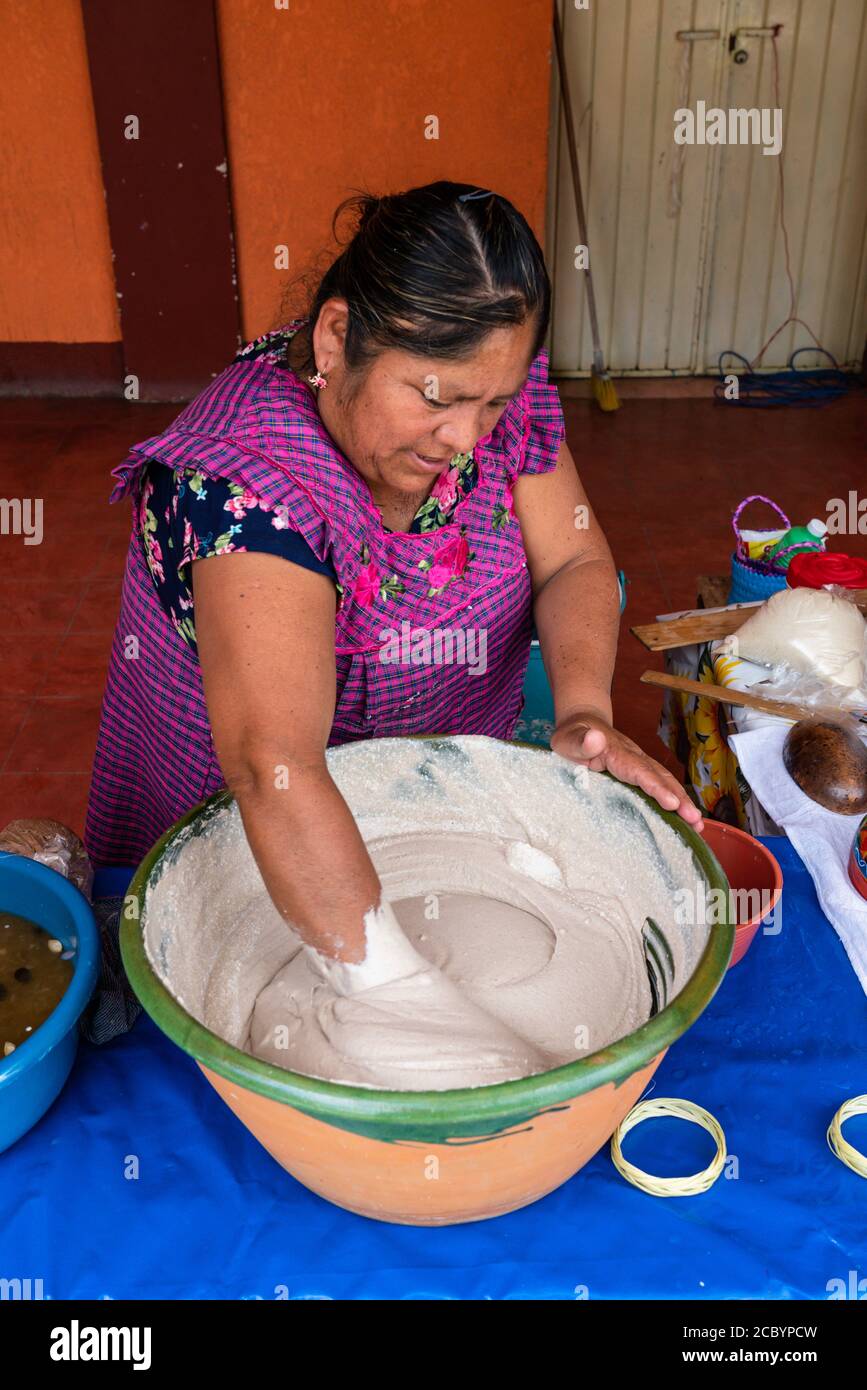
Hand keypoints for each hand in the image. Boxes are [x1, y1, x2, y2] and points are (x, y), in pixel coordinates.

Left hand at [551, 707, 703, 831]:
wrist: (582, 725)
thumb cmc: (572, 736)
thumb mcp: (567, 738)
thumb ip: (580, 741)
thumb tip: (596, 738)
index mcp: (617, 752)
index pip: (639, 771)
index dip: (656, 787)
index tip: (672, 803)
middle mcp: (634, 757)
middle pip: (660, 777)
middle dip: (679, 799)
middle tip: (695, 820)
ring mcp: (640, 765)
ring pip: (665, 782)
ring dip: (683, 802)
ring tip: (698, 824)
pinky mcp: (641, 773)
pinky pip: (661, 786)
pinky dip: (676, 801)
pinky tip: (686, 820)